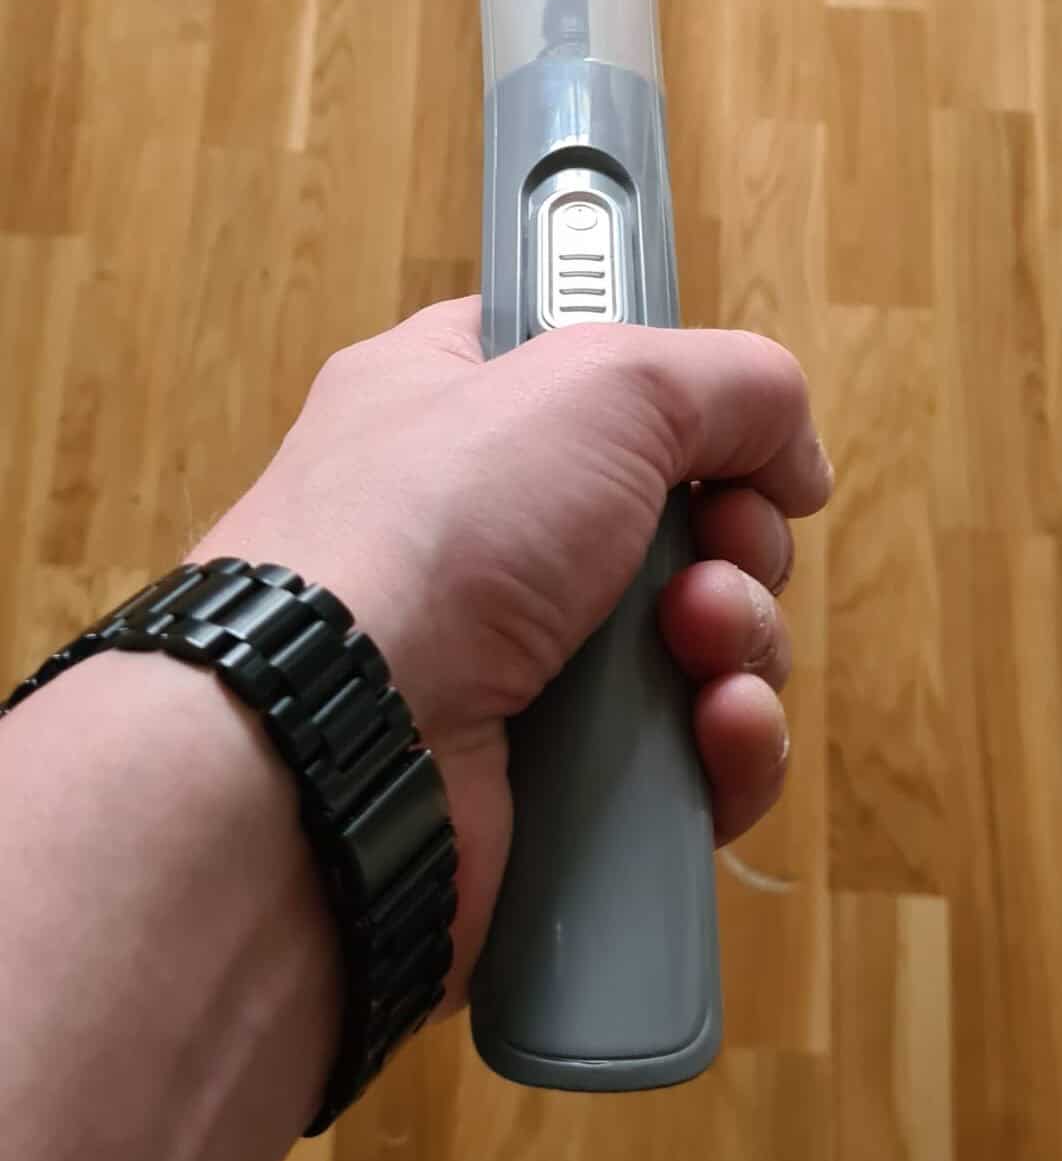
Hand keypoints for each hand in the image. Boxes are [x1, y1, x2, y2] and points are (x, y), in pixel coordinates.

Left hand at [193, 299, 832, 1006]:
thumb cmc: (437, 528)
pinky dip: (725, 744)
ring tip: (695, 644)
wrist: (330, 748)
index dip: (679, 399)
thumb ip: (730, 381)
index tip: (730, 428)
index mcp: (456, 403)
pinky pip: (687, 758)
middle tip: (716, 548)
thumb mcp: (602, 380)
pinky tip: (716, 730)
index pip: (594, 374)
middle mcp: (481, 531)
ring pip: (699, 642)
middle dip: (734, 535)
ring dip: (740, 637)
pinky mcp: (553, 786)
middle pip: (679, 517)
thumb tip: (793, 461)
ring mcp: (514, 662)